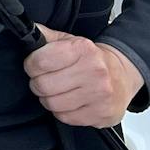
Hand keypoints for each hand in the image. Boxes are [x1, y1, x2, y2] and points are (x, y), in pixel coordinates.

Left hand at [24, 25, 143, 127]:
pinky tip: (70, 102)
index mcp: (83, 49)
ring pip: (52, 104)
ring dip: (49, 99)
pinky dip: (63, 111)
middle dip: (38, 83)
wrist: (123, 74)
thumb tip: (25, 31)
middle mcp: (94, 71)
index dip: (31, 65)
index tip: (35, 66)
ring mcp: (100, 95)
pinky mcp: (102, 114)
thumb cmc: (92, 59)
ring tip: (58, 91)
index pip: (40, 61)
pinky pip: (66, 117)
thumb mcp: (69, 41)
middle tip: (45, 80)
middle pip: (43, 85)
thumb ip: (45, 37)